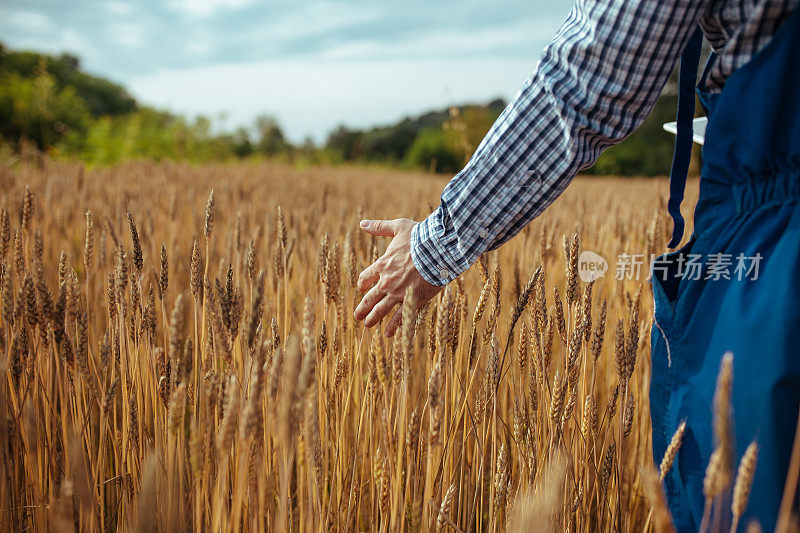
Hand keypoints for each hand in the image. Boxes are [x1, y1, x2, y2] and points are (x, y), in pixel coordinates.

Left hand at [354, 218, 441, 336]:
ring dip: (372, 319)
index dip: (363, 284)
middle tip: (357, 316)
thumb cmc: (420, 236)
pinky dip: (393, 326)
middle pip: (369, 298)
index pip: (365, 278)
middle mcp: (386, 281)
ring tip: (367, 324)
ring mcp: (398, 293)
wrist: (438, 250)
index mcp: (382, 264)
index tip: (362, 289)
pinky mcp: (411, 301)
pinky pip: (400, 317)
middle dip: (362, 308)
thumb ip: (379, 227)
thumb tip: (362, 223)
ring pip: (380, 310)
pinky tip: (388, 334)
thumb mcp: (398, 226)